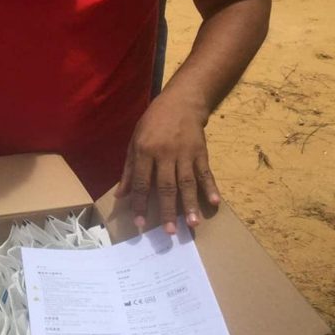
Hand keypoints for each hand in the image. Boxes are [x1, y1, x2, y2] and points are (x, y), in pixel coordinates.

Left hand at [115, 91, 220, 234]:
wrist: (181, 102)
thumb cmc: (153, 123)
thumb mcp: (134, 141)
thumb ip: (128, 169)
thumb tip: (120, 196)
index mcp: (144, 151)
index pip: (140, 182)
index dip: (140, 204)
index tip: (140, 224)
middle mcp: (164, 154)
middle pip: (165, 186)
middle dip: (167, 210)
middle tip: (170, 232)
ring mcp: (184, 153)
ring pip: (187, 182)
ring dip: (190, 204)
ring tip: (193, 224)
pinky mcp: (201, 152)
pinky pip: (205, 172)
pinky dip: (210, 187)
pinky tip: (214, 202)